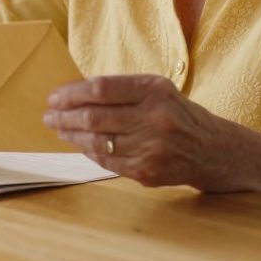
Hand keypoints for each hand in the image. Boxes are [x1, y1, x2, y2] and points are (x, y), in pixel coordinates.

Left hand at [43, 74, 234, 188]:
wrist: (212, 149)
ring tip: (59, 128)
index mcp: (154, 91)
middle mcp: (154, 118)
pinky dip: (88, 151)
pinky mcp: (147, 171)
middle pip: (95, 117)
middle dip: (65, 116)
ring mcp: (150, 148)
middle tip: (49, 115)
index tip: (55, 96)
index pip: (102, 89)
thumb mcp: (156, 89)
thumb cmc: (176, 113)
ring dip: (71, 135)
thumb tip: (75, 92)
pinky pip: (106, 161)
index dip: (72, 93)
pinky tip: (79, 144)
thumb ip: (121, 89)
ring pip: (97, 141)